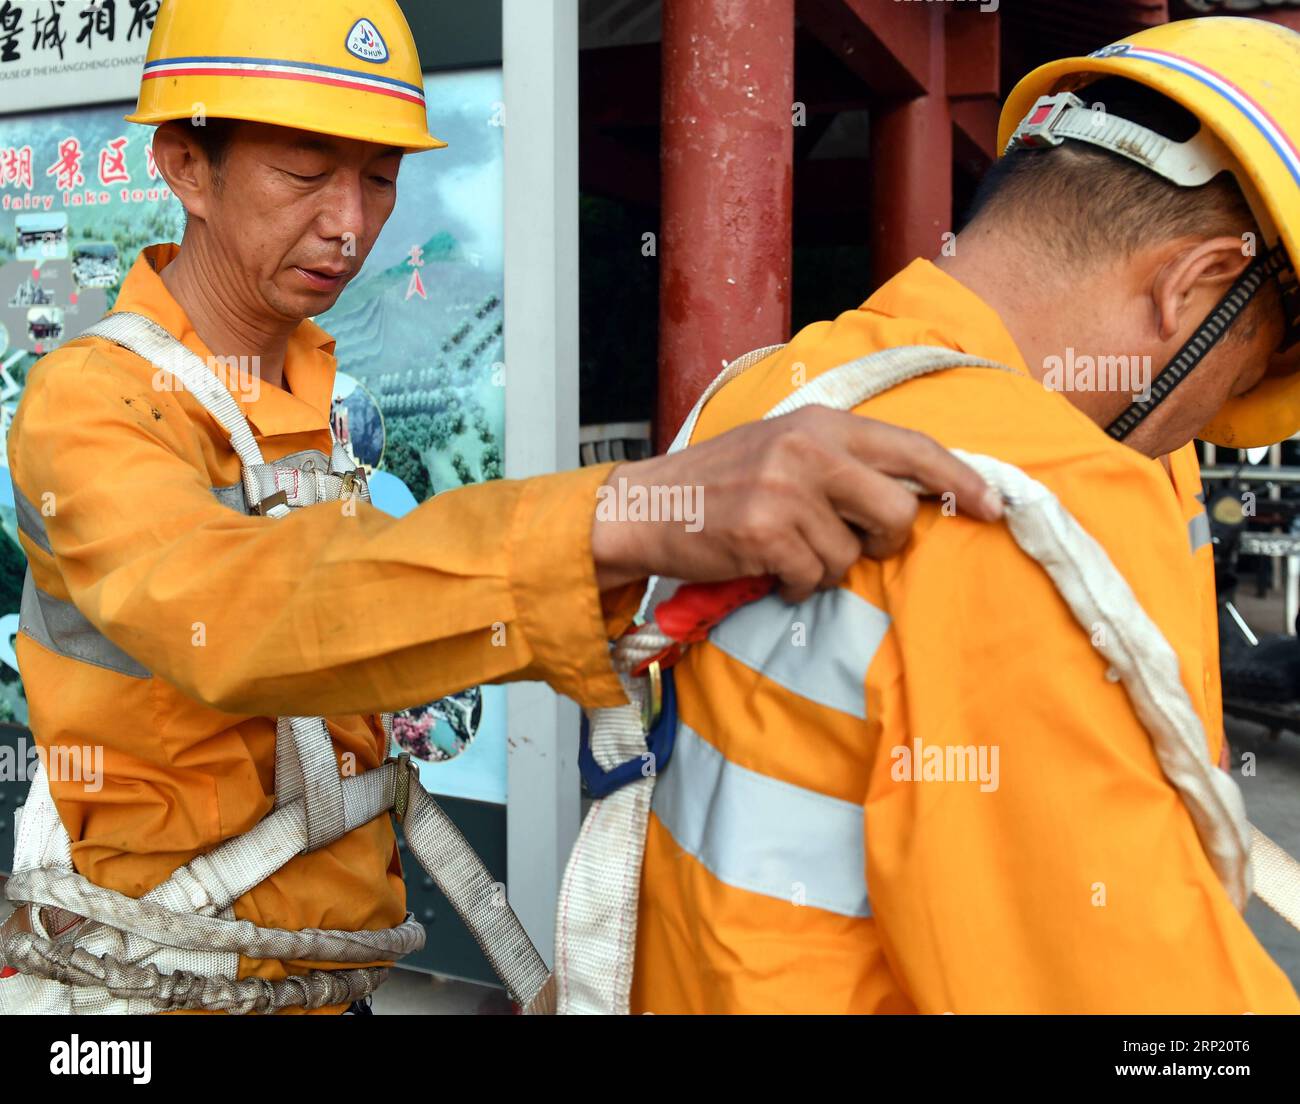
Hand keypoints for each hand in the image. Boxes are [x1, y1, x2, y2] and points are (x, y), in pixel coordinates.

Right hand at [592, 405, 1002, 602]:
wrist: (645, 507)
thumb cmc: (719, 483)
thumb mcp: (783, 447)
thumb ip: (842, 460)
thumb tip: (911, 495)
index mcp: (821, 424)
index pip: (912, 447)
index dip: (960, 479)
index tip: (993, 506)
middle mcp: (809, 450)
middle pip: (896, 513)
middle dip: (883, 542)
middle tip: (852, 543)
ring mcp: (786, 492)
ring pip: (851, 556)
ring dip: (825, 567)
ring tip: (788, 550)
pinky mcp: (765, 534)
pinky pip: (814, 579)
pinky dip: (796, 585)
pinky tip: (768, 566)